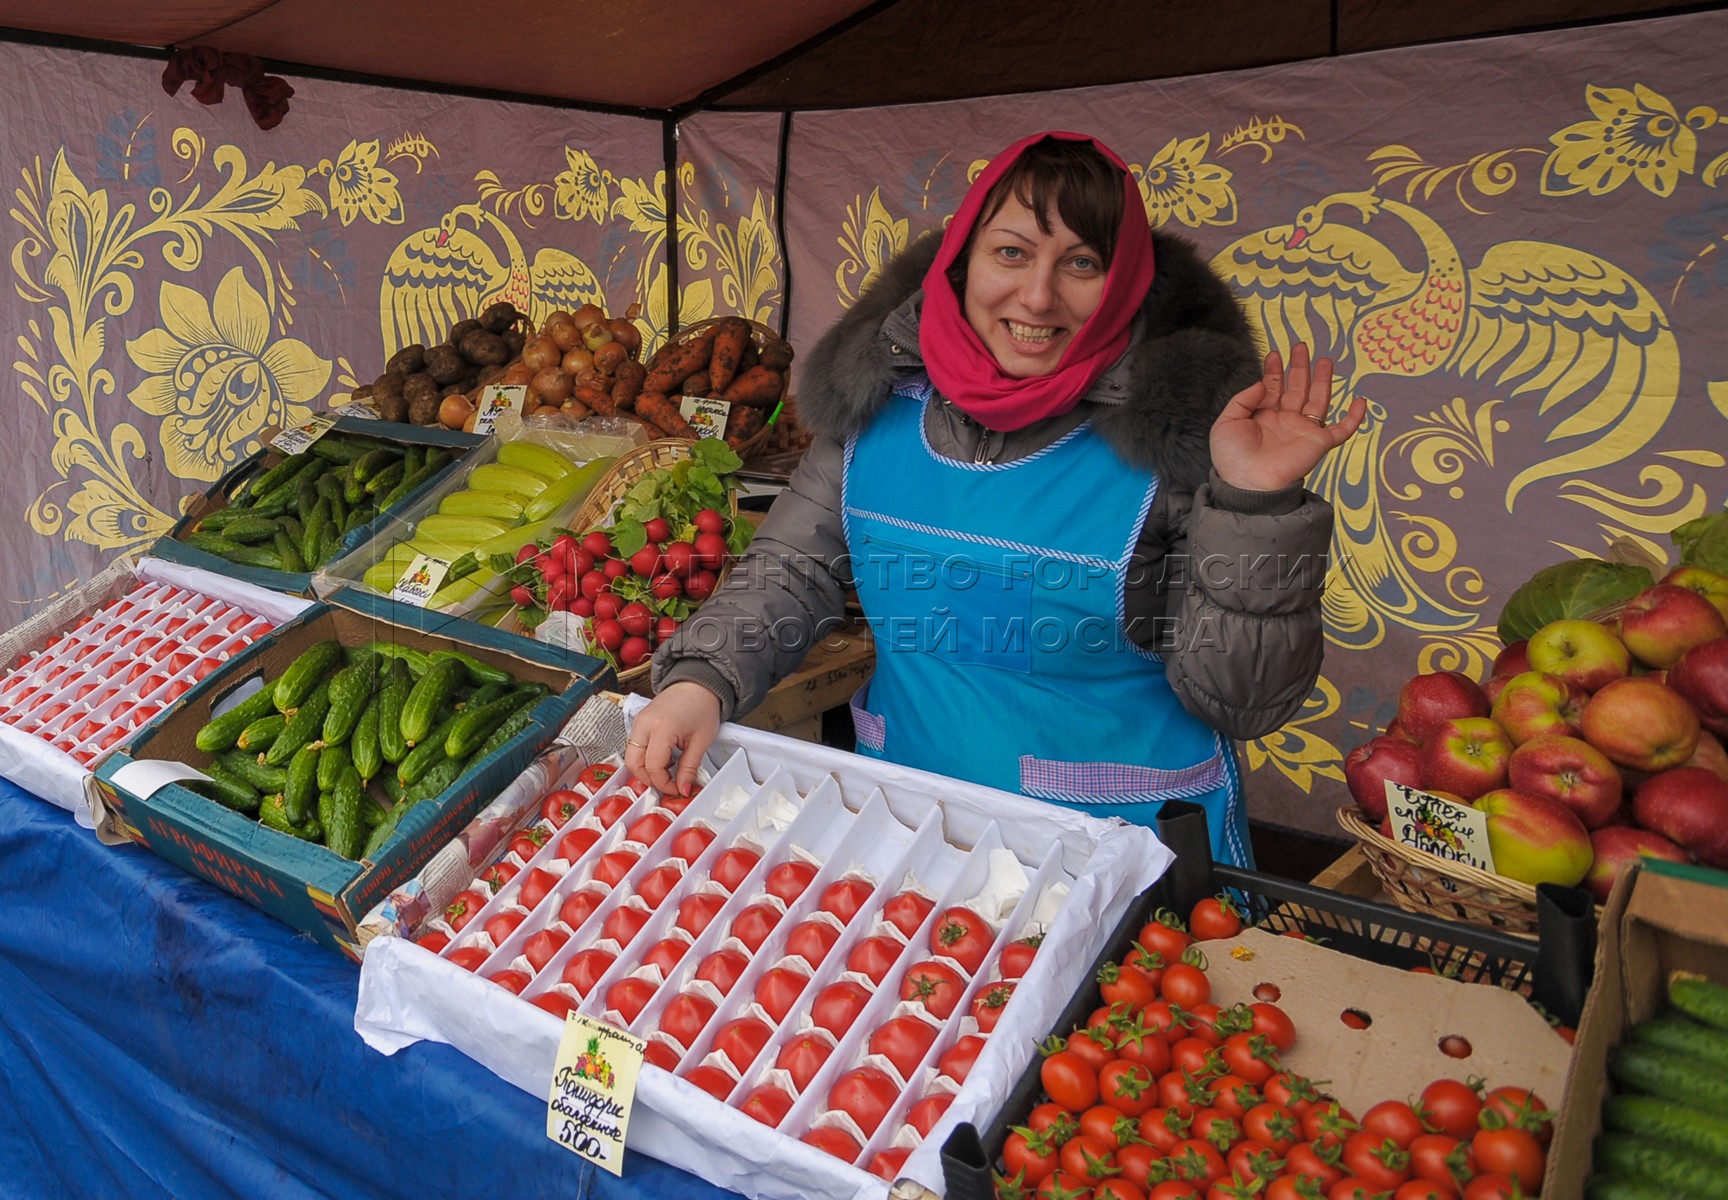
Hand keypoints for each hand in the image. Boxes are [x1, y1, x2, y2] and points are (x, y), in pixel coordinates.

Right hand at [625, 681, 720, 796]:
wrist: (698, 684)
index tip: (677, 789)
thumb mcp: (701, 742)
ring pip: (631, 755)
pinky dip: (645, 757)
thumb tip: (682, 790)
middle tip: (667, 784)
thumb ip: (689, 768)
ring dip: (646, 769)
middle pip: (633, 763)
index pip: (652, 767)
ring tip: (668, 769)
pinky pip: (634, 745)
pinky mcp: (639, 720)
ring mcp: (639, 721)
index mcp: (661, 728)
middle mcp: (644, 724)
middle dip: (648, 779)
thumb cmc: (703, 707)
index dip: (663, 783)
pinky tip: (664, 757)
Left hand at [1209, 343, 1365, 492]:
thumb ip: (1243, 399)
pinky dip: (1355, 418)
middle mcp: (1285, 421)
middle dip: (1299, 367)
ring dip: (1323, 380)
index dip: (1274, 370)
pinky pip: (1342, 430)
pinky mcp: (1319, 443)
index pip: (1273, 388)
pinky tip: (1360, 400)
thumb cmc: (1233, 458)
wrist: (1248, 483)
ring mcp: (1303, 431)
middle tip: (1301, 346)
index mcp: (1264, 417)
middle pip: (1297, 389)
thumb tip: (1263, 383)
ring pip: (1318, 400)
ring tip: (1325, 359)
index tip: (1274, 354)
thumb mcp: (1227, 422)